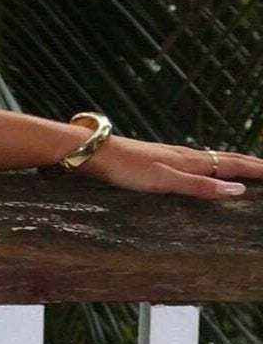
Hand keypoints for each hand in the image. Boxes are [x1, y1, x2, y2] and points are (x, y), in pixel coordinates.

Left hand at [75, 132, 261, 199]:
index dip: (257, 170)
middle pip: (226, 159)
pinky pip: (197, 162)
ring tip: (247, 169)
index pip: (233, 165)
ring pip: (213, 159)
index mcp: (191, 162)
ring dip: (233, 164)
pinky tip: (205, 169)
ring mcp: (173, 156)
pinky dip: (212, 166)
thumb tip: (237, 190)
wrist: (96, 153)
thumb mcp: (166, 181)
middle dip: (251, 164)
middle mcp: (186, 156)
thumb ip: (200, 187)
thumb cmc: (127, 169)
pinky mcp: (160, 159)